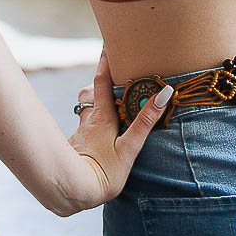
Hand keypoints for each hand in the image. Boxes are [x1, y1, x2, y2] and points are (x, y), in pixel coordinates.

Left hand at [59, 46, 172, 212]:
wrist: (72, 193)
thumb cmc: (103, 172)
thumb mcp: (128, 148)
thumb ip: (145, 122)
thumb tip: (163, 94)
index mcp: (102, 116)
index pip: (102, 80)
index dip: (105, 61)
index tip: (108, 42)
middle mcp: (89, 120)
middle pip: (91, 91)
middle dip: (101, 79)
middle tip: (113, 68)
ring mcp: (82, 132)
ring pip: (86, 107)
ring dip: (95, 99)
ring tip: (109, 99)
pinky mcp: (78, 146)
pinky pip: (85, 125)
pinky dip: (92, 120)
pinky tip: (99, 131)